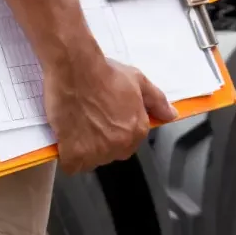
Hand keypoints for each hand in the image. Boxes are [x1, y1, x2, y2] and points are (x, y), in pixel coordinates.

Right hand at [44, 53, 177, 173]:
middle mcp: (119, 144)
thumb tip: (170, 115)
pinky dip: (67, 156)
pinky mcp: (74, 153)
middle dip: (99, 143)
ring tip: (75, 127)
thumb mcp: (137, 81)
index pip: (128, 144)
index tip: (104, 121)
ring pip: (90, 161)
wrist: (75, 69)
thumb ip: (156, 101)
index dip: (114, 132)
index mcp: (136, 130)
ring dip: (83, 150)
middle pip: (109, 154)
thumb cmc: (103, 73)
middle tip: (88, 121)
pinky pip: (72, 166)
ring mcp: (96, 151)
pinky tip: (65, 140)